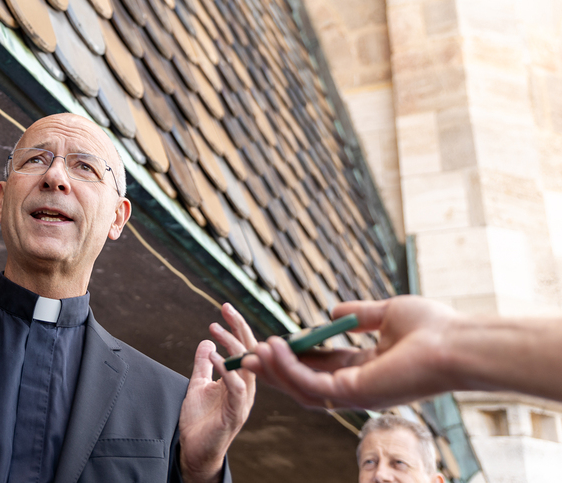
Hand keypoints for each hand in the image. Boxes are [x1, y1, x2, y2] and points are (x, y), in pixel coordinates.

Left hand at [178, 303, 256, 482]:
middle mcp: (247, 388)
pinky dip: (227, 371)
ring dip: (232, 346)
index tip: (225, 308)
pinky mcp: (236, 413)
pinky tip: (215, 357)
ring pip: (247, 367)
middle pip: (251, 352)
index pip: (245, 348)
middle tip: (225, 309)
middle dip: (239, 328)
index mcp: (241, 379)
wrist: (196, 451)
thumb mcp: (198, 385)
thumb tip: (207, 343)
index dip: (237, 327)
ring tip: (216, 329)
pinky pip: (237, 388)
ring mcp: (243, 401)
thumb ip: (203, 366)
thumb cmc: (200, 421)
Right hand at [241, 296, 457, 409]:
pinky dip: (287, 368)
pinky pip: (309, 383)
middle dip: (275, 371)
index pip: (321, 367)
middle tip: (247, 357)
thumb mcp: (388, 313)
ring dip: (275, 372)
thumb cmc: (434, 329)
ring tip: (252, 353)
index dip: (293, 357)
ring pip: (302, 389)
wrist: (457, 343)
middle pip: (306, 383)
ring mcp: (355, 393)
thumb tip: (333, 309)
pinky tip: (274, 347)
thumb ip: (359, 314)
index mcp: (367, 369)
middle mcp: (359, 386)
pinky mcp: (353, 392)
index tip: (270, 342)